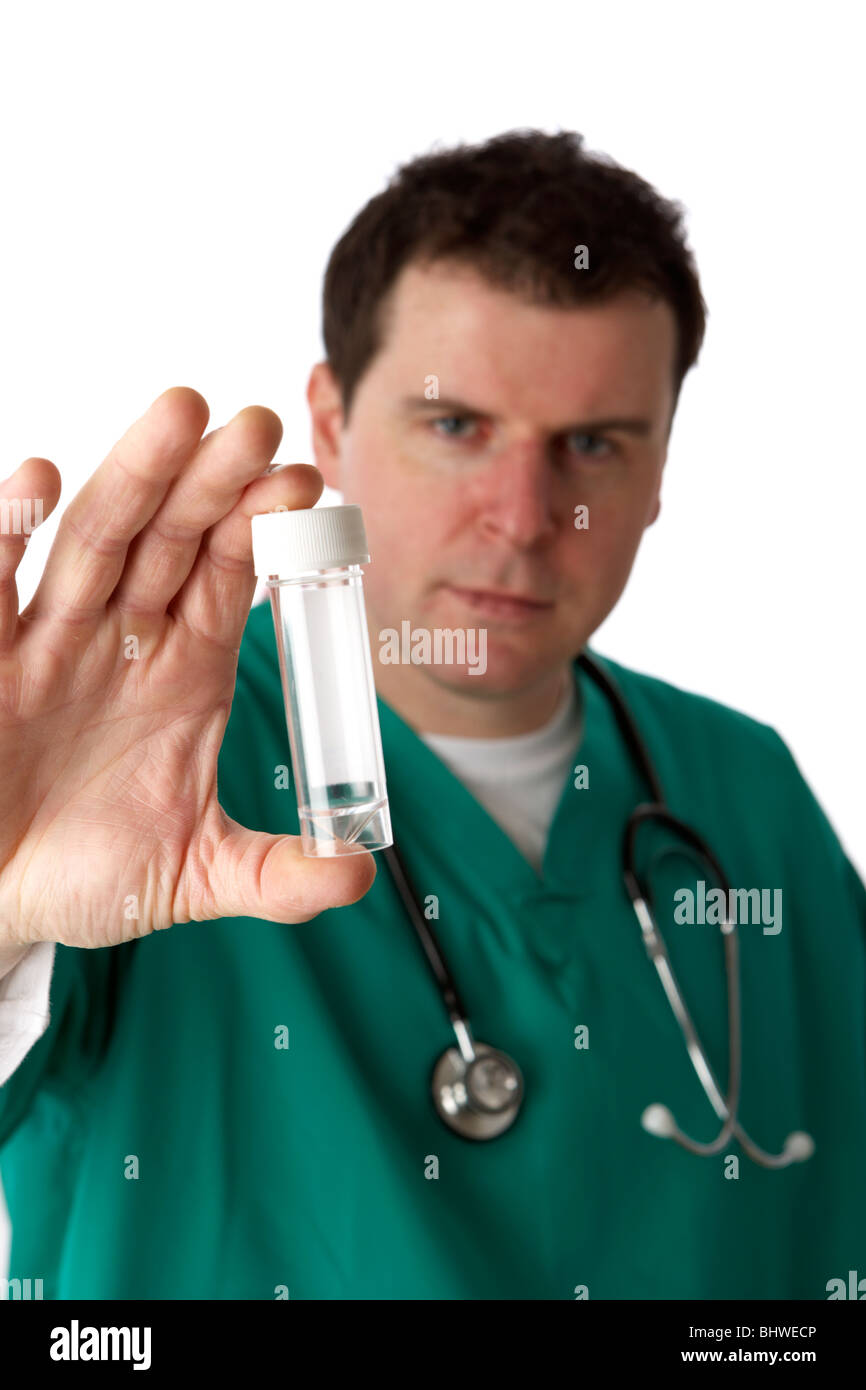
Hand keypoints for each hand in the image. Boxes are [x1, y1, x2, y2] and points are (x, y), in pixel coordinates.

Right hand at [0, 387, 374, 953]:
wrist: (0, 900)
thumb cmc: (92, 874)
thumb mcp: (196, 877)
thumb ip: (278, 875)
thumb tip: (360, 875)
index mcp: (186, 669)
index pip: (230, 576)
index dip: (264, 528)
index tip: (305, 485)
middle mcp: (124, 639)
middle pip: (173, 539)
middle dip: (214, 481)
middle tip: (257, 423)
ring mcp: (53, 643)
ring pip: (96, 544)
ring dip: (136, 478)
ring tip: (179, 416)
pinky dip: (8, 533)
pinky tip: (41, 480)